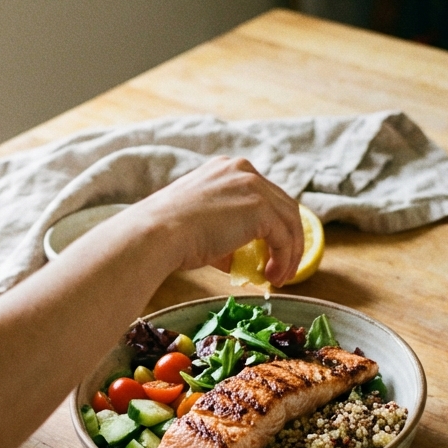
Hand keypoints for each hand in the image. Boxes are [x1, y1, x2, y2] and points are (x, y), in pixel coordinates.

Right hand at [134, 157, 302, 284]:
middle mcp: (243, 170)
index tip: (271, 250)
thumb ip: (229, 235)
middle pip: (283, 205)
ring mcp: (254, 186)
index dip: (272, 224)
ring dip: (290, 253)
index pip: (264, 195)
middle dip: (288, 239)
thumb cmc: (168, 234)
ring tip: (280, 277)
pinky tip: (272, 276)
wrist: (157, 234)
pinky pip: (285, 237)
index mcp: (227, 169)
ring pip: (290, 221)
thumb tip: (248, 262)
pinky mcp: (261, 208)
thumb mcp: (202, 226)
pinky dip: (285, 259)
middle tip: (282, 267)